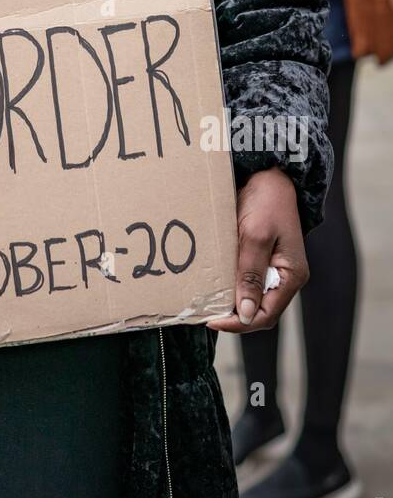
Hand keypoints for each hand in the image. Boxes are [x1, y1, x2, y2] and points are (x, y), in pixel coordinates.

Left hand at [208, 167, 308, 333]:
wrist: (270, 174)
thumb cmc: (266, 201)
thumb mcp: (255, 236)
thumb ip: (250, 274)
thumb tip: (246, 312)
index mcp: (292, 275)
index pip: (266, 314)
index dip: (239, 322)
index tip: (211, 319)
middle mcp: (287, 276)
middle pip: (260, 309)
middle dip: (234, 315)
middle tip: (204, 312)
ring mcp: (276, 268)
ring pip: (253, 297)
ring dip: (232, 301)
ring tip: (207, 301)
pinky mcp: (264, 258)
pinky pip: (248, 280)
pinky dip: (232, 285)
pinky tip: (215, 283)